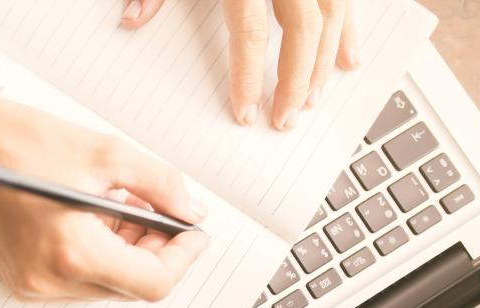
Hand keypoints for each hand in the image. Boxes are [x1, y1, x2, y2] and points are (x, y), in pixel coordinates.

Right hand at [0, 94, 208, 301]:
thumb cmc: (19, 142)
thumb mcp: (106, 153)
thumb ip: (160, 186)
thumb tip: (189, 211)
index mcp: (73, 252)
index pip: (152, 283)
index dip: (182, 258)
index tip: (193, 234)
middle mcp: (50, 279)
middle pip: (130, 287)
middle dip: (155, 251)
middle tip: (160, 211)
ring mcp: (32, 283)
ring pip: (106, 284)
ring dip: (127, 251)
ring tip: (121, 205)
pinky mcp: (21, 278)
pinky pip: (78, 278)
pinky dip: (98, 253)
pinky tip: (94, 216)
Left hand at [121, 0, 359, 130]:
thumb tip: (131, 18)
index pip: (249, 31)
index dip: (249, 76)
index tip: (245, 112)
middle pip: (303, 29)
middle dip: (296, 80)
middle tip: (284, 120)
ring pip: (334, 14)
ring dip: (324, 63)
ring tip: (309, 101)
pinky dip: (348, 29)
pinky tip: (347, 60)